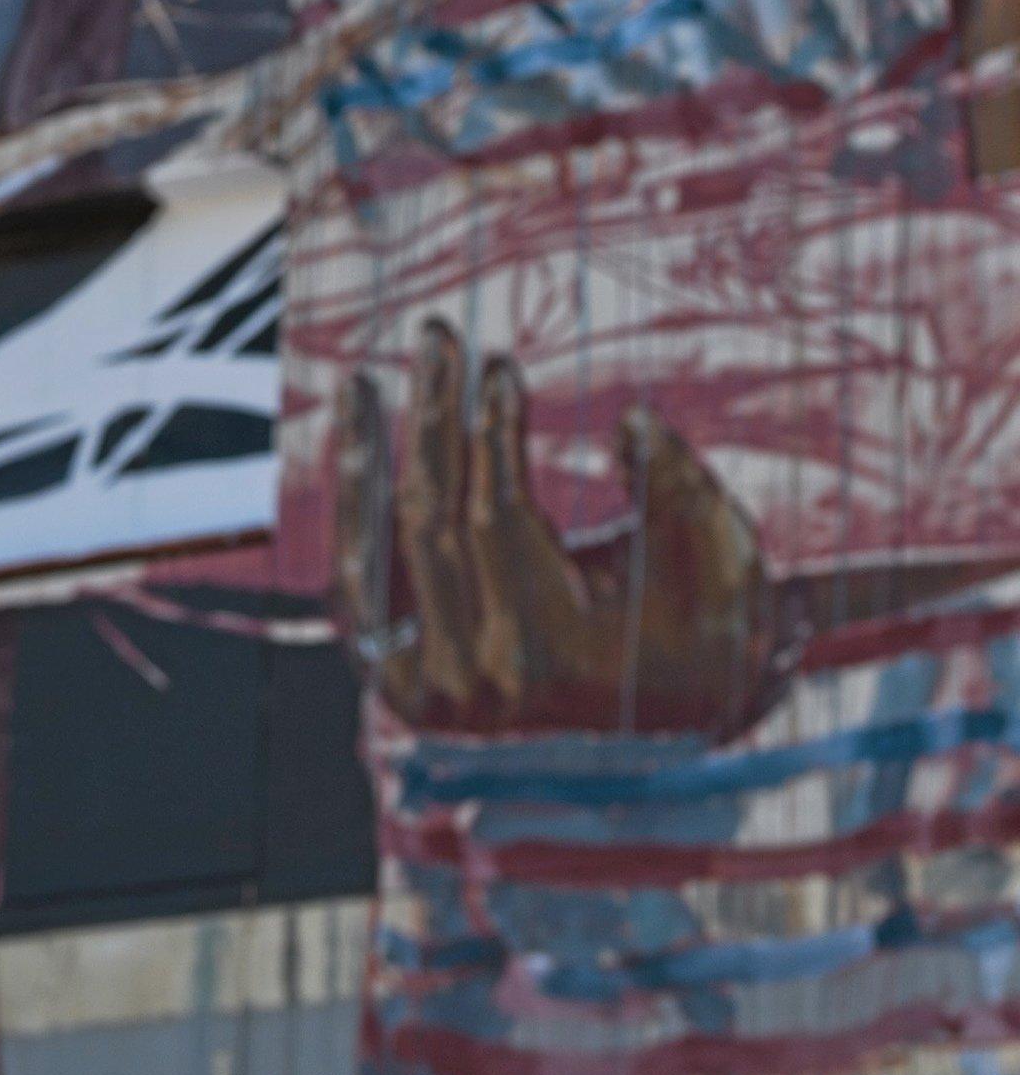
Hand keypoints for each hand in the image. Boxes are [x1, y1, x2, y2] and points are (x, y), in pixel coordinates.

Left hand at [331, 319, 787, 736]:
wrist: (670, 741)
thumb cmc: (704, 638)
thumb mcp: (719, 564)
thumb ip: (680, 493)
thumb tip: (632, 424)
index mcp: (550, 658)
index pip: (497, 518)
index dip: (494, 432)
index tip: (497, 364)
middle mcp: (474, 682)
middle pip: (431, 522)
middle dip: (433, 417)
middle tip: (437, 334)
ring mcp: (425, 689)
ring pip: (376, 552)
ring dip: (368, 457)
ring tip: (362, 382)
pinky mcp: (398, 682)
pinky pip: (361, 584)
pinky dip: (355, 513)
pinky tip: (356, 446)